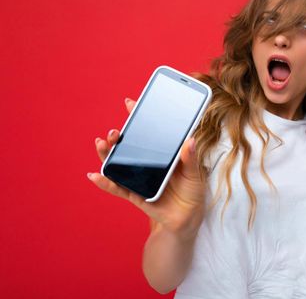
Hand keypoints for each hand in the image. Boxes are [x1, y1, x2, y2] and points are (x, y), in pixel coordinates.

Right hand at [87, 98, 206, 235]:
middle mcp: (147, 162)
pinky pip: (117, 188)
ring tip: (102, 144)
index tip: (130, 103)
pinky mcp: (135, 194)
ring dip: (107, 153)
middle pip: (127, 146)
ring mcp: (138, 177)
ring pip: (118, 163)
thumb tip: (190, 140)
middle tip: (115, 132)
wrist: (187, 218)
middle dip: (118, 136)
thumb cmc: (192, 192)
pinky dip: (105, 183)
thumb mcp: (195, 174)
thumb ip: (190, 159)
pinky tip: (95, 175)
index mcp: (161, 153)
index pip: (147, 131)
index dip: (138, 117)